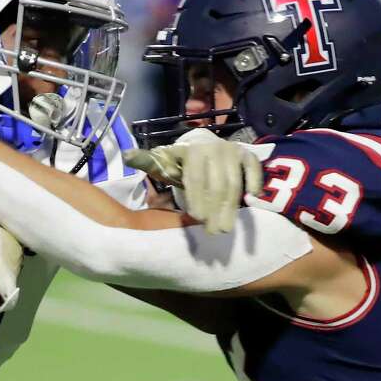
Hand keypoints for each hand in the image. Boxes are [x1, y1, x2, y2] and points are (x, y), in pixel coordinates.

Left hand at [124, 128, 263, 233]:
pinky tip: (251, 200)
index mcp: (191, 152)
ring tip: (225, 229)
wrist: (206, 149)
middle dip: (214, 210)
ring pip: (234, 183)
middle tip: (212, 232)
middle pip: (216, 184)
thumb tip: (126, 155)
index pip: (195, 178)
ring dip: (231, 208)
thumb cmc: (183, 164)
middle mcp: (214, 148)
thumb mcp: (165, 163)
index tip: (195, 218)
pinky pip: (254, 170)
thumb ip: (148, 162)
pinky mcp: (248, 155)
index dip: (196, 198)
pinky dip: (253, 184)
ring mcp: (233, 151)